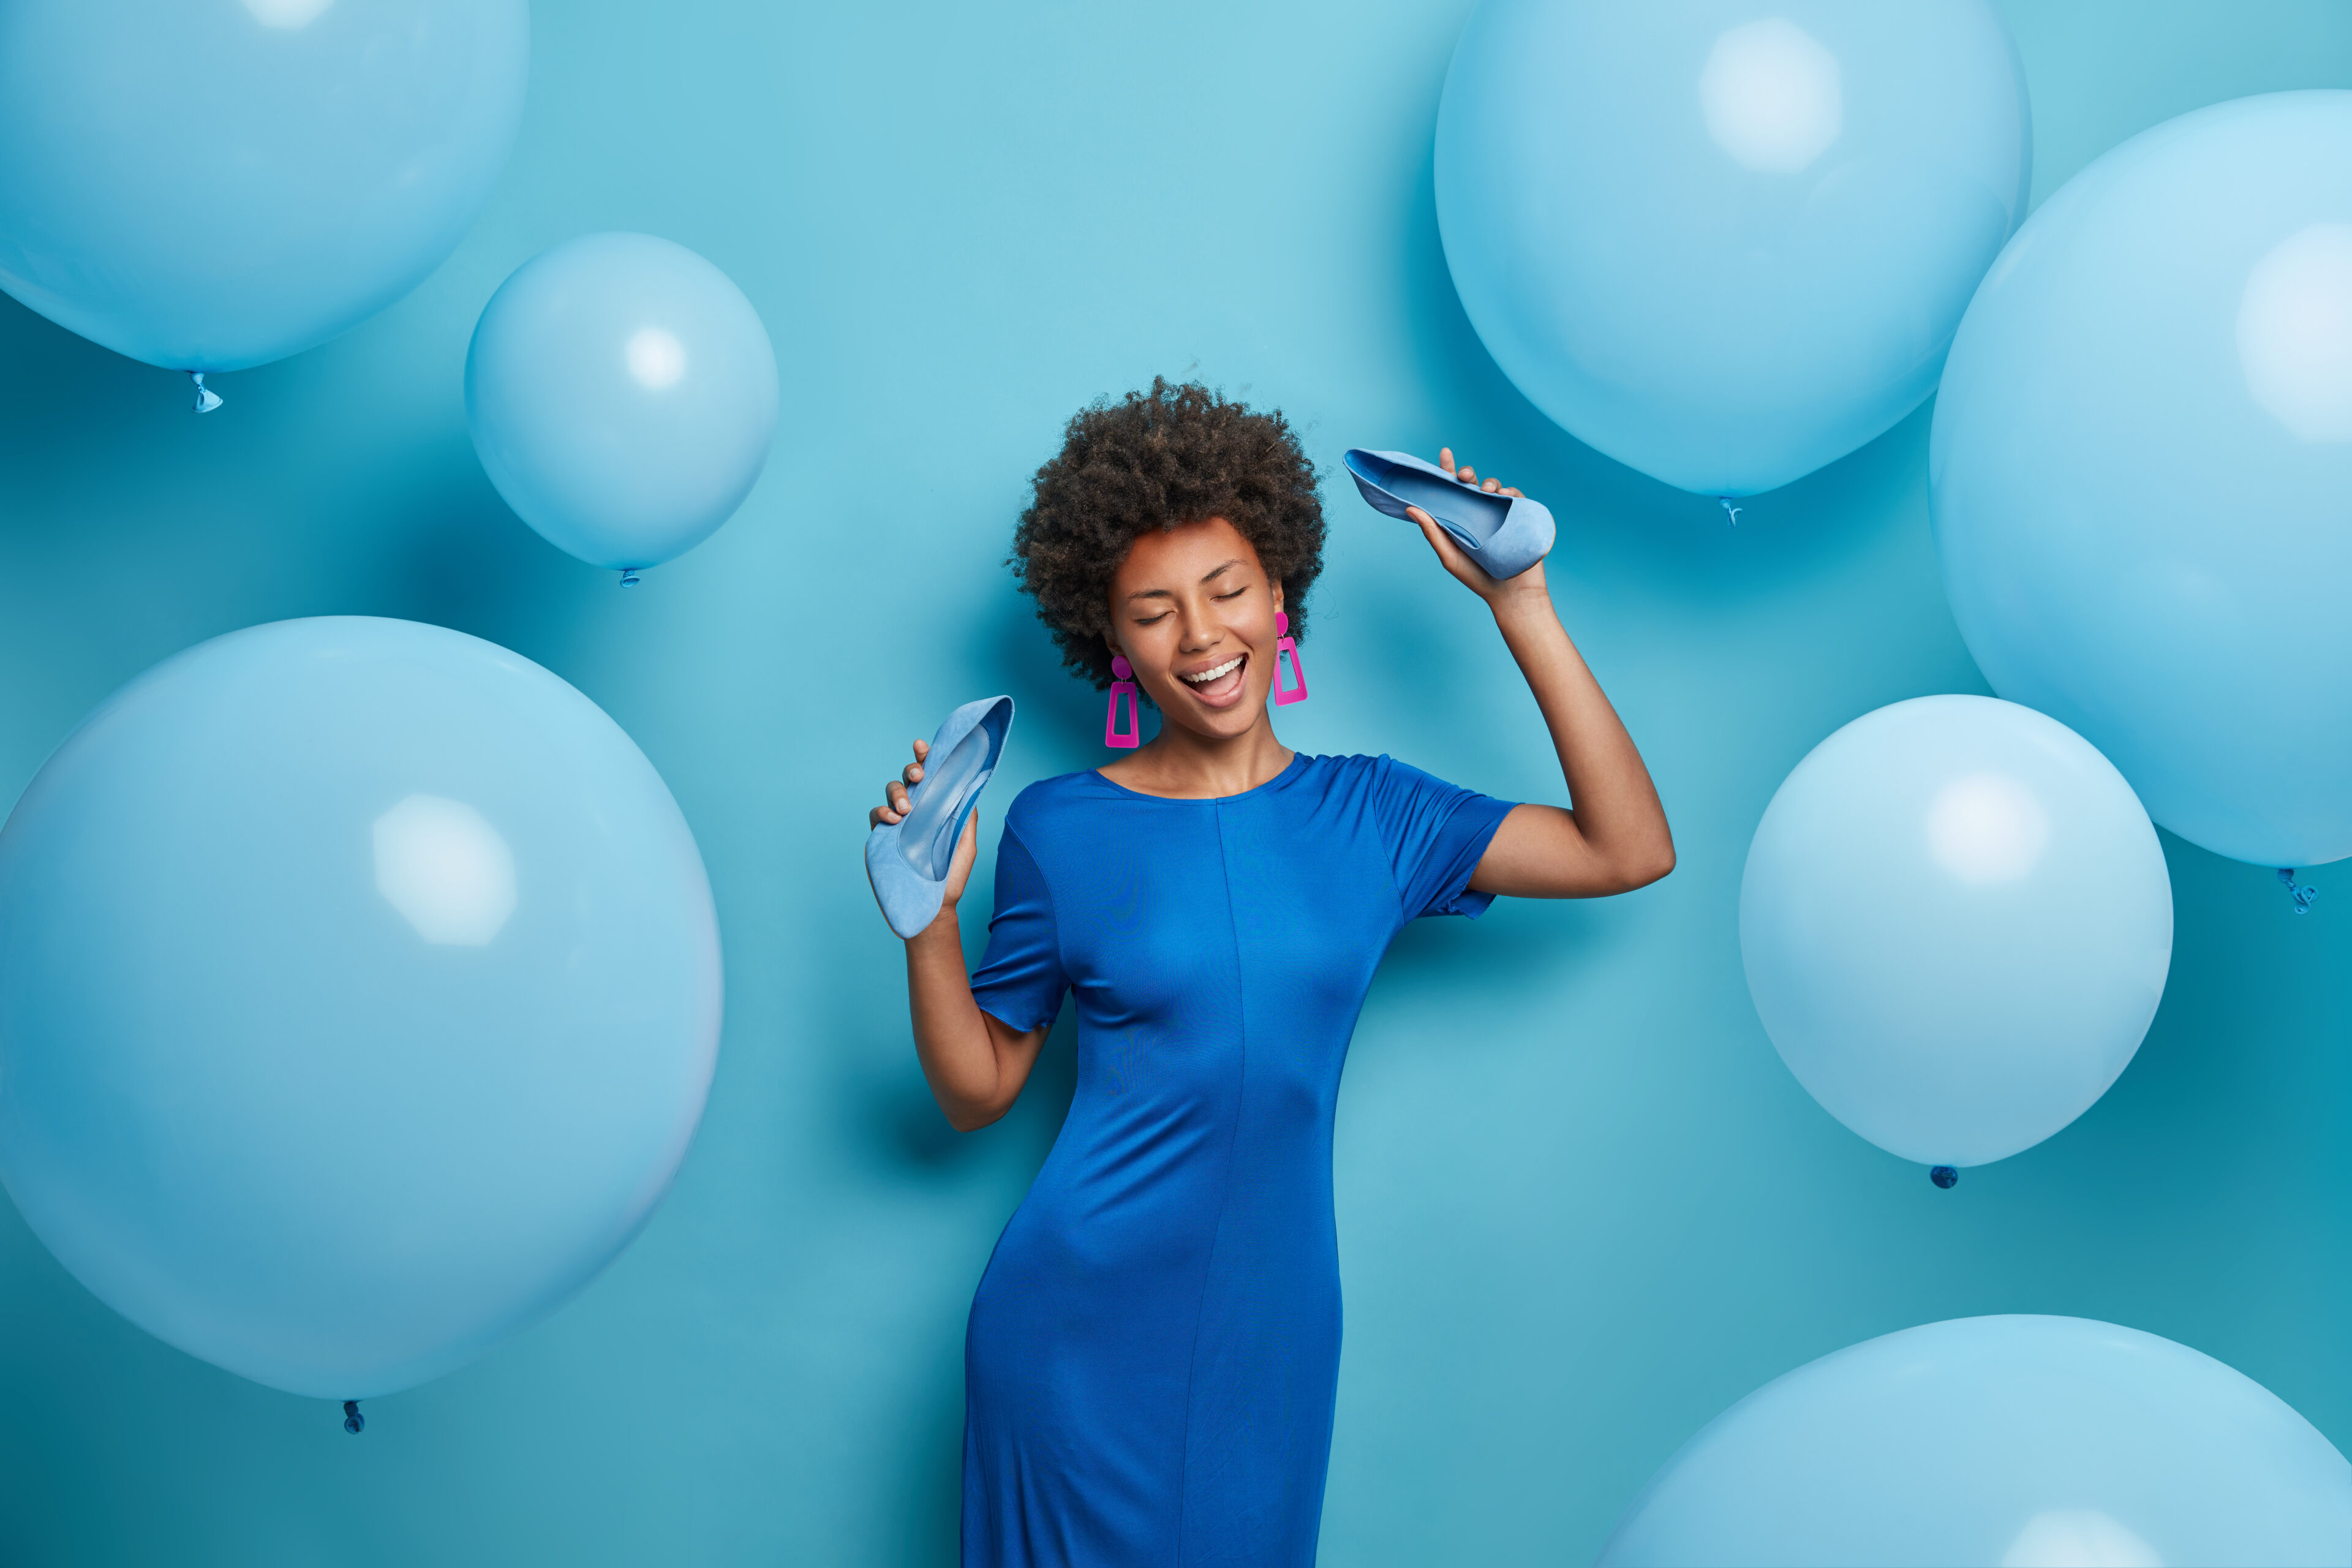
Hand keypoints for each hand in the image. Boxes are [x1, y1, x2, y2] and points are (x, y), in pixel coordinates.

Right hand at [870, 739, 982, 930]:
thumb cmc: (951, 877)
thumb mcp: (965, 845)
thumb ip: (966, 817)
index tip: (923, 747)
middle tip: (919, 777)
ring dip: (897, 793)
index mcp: (936, 808)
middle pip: (907, 779)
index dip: (925, 759)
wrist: (933, 908)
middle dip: (910, 771)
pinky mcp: (880, 838)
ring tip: (906, 809)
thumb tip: (970, 789)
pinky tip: (894, 821)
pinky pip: (875, 816)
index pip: (931, 778)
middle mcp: (916, 812)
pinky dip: (882, 812)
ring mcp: (896, 824)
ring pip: (890, 793)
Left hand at [1404, 446, 1548, 605]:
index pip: (1452, 491)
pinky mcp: (1519, 518)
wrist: (1511, 595)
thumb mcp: (1450, 556)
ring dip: (1490, 482)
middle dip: (1468, 474)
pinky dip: (1510, 491)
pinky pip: (1516, 497)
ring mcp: (1500, 515)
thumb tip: (1410, 508)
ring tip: (1486, 491)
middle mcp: (1479, 514)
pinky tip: (1504, 496)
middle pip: (1473, 485)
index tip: (1445, 454)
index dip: (1447, 471)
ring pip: (1495, 487)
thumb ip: (1432, 532)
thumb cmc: (1477, 578)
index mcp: (1460, 519)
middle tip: (1463, 476)